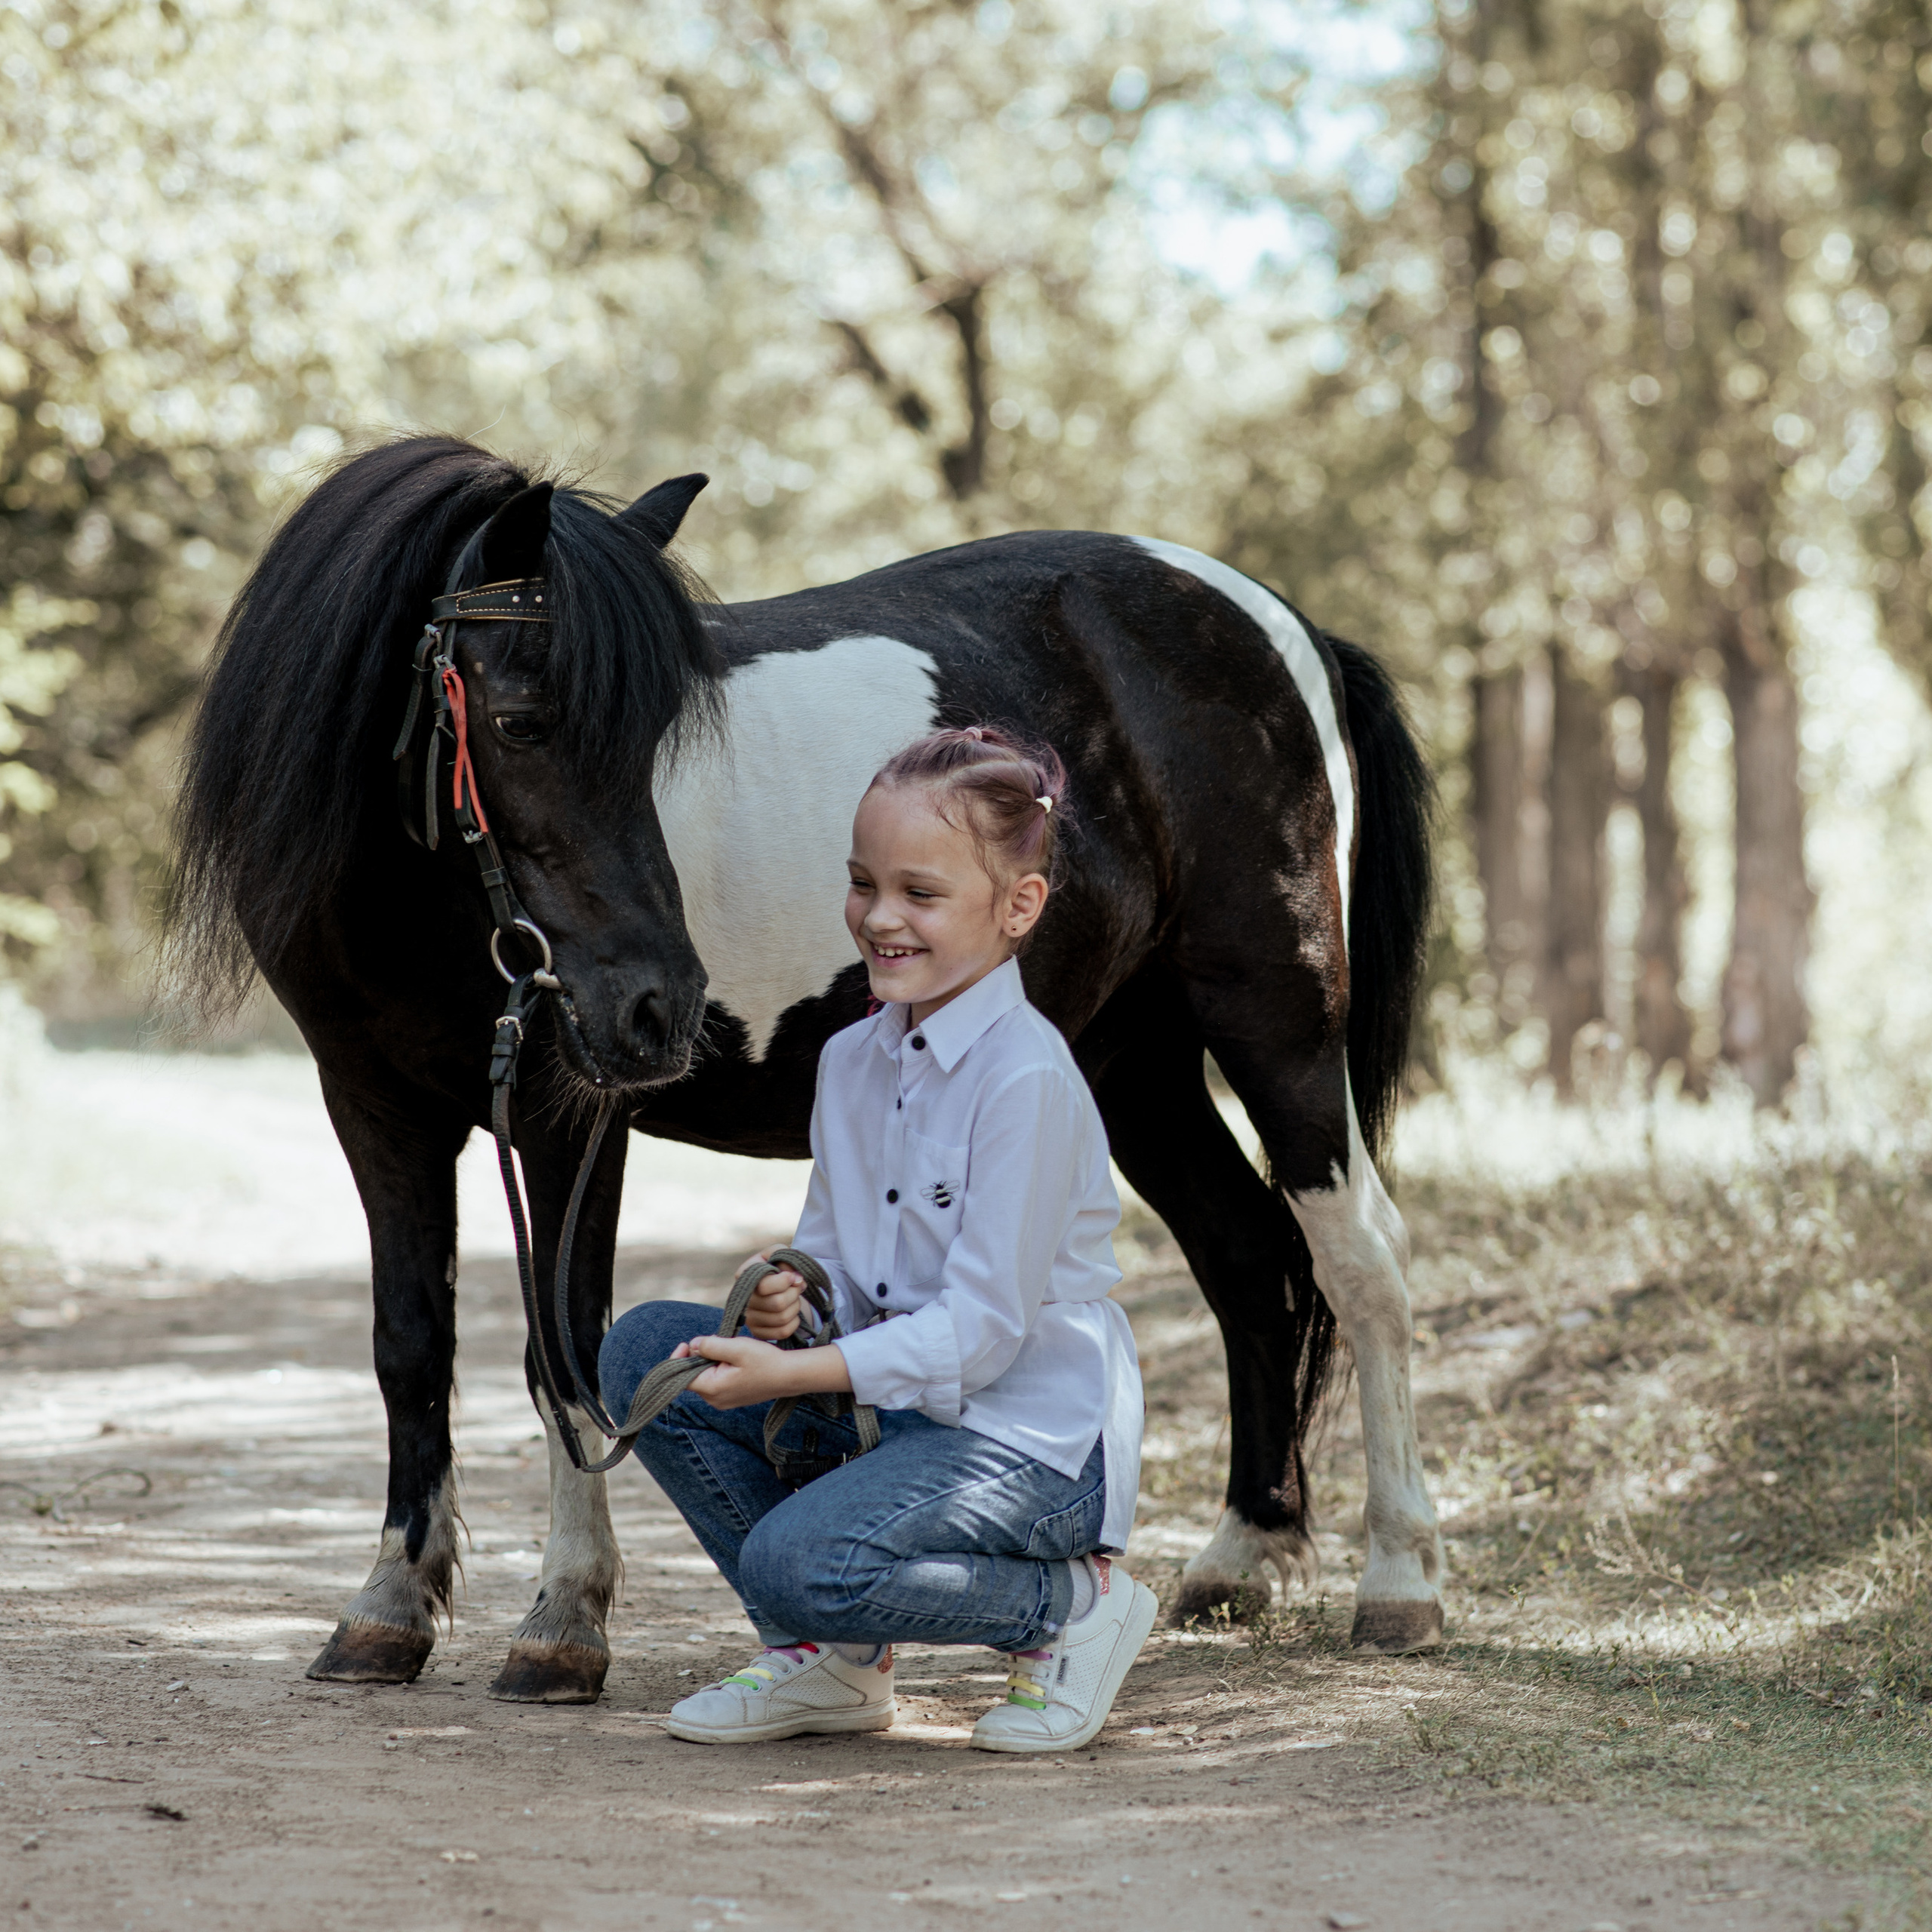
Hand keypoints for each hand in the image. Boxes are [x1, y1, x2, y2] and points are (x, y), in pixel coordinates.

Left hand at [671, 1333, 850, 1409]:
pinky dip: (719, 1368)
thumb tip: (692, 1344)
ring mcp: (723, 1401)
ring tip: (730, 1350)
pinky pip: (715, 1381)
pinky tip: (735, 1360)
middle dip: (699, 1357)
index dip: (679, 1359)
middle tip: (717, 1342)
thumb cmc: (765, 1361)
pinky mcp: (731, 1397)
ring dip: (710, 1361)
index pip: (681, 1377)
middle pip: (693, 1376)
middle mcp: (714, 1400)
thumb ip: (710, 1346)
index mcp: (712, 1389)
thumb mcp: (736, 1347)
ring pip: (704, 1377)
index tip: (686, 1343)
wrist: (789, 1375)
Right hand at [741, 1251, 803, 1341]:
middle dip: (794, 1294)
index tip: (794, 1276)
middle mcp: (743, 1299)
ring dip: (795, 1307)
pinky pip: (782, 1332)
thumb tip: (795, 1278)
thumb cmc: (776, 1266)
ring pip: (782, 1318)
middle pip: (777, 1303)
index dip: (785, 1281)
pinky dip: (794, 1322)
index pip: (765, 1286)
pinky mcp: (758, 1332)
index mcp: (743, 1276)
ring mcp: (749, 1318)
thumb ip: (784, 1256)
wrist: (774, 1284)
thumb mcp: (778, 1253)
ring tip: (793, 1298)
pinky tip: (791, 1312)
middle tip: (797, 1287)